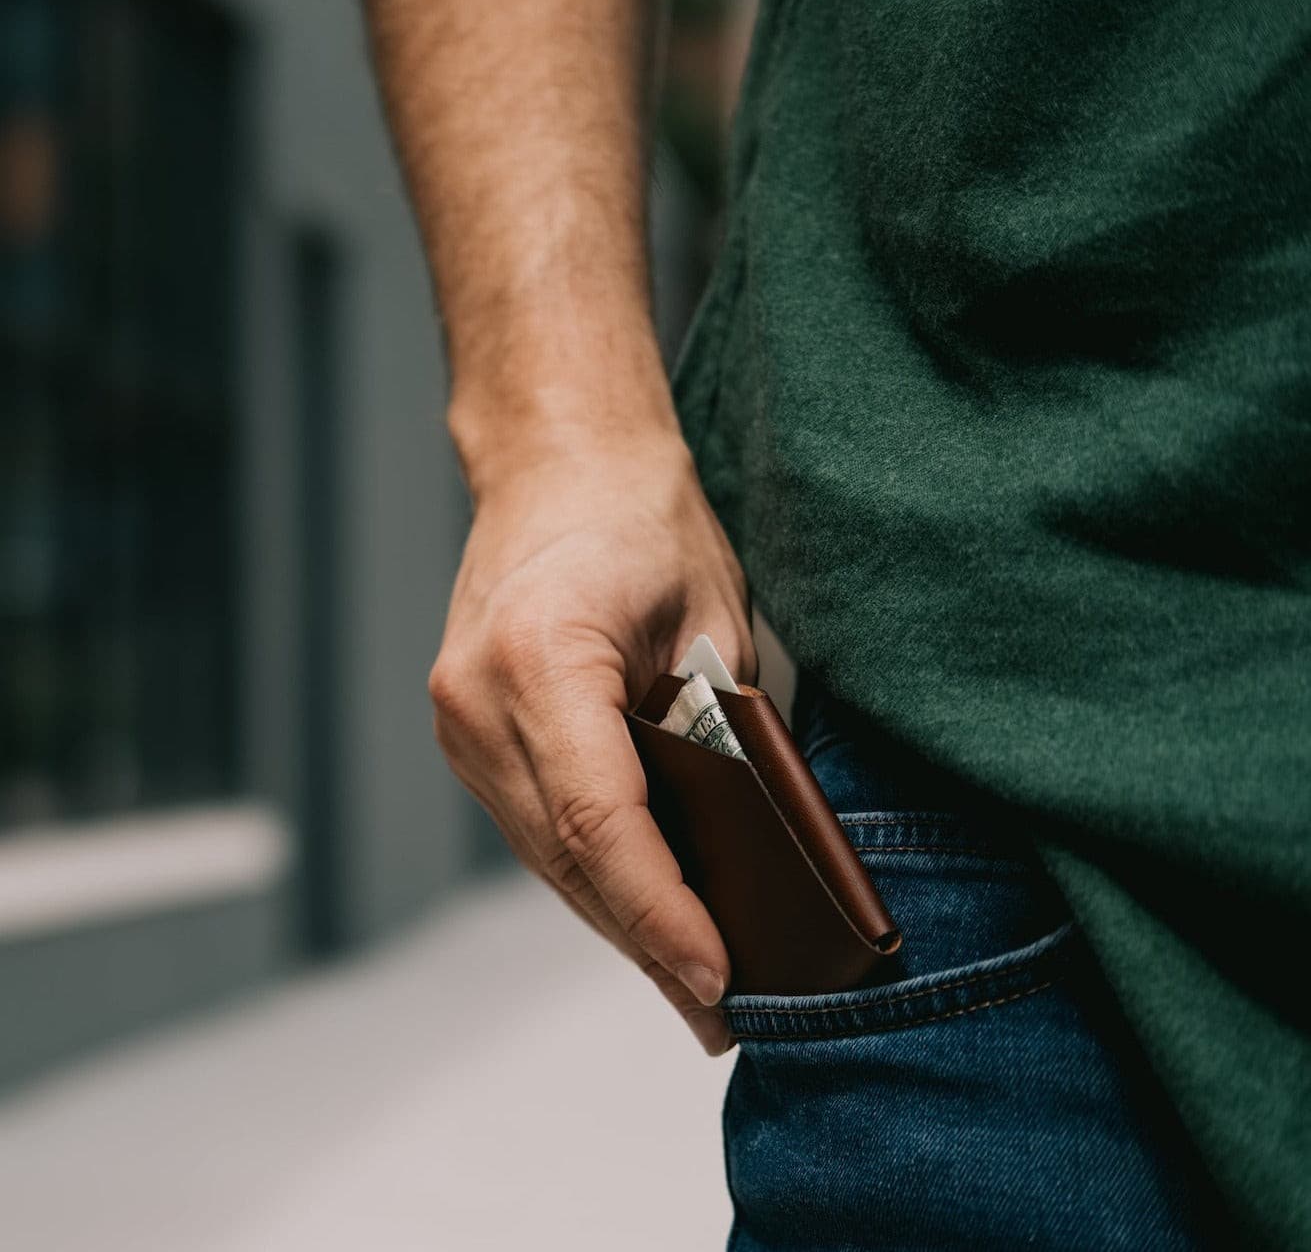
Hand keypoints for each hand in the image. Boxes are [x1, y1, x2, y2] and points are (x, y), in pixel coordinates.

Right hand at [428, 431, 755, 1054]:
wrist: (558, 463)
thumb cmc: (642, 520)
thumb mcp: (713, 622)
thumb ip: (722, 734)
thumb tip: (748, 846)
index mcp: (540, 661)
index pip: (604, 825)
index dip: (664, 915)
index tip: (717, 979)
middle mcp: (477, 701)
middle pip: (567, 858)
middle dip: (645, 941)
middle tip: (715, 1010)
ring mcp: (460, 719)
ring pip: (545, 853)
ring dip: (613, 916)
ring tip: (685, 977)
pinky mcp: (467, 729)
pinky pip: (533, 823)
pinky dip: (586, 868)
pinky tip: (636, 903)